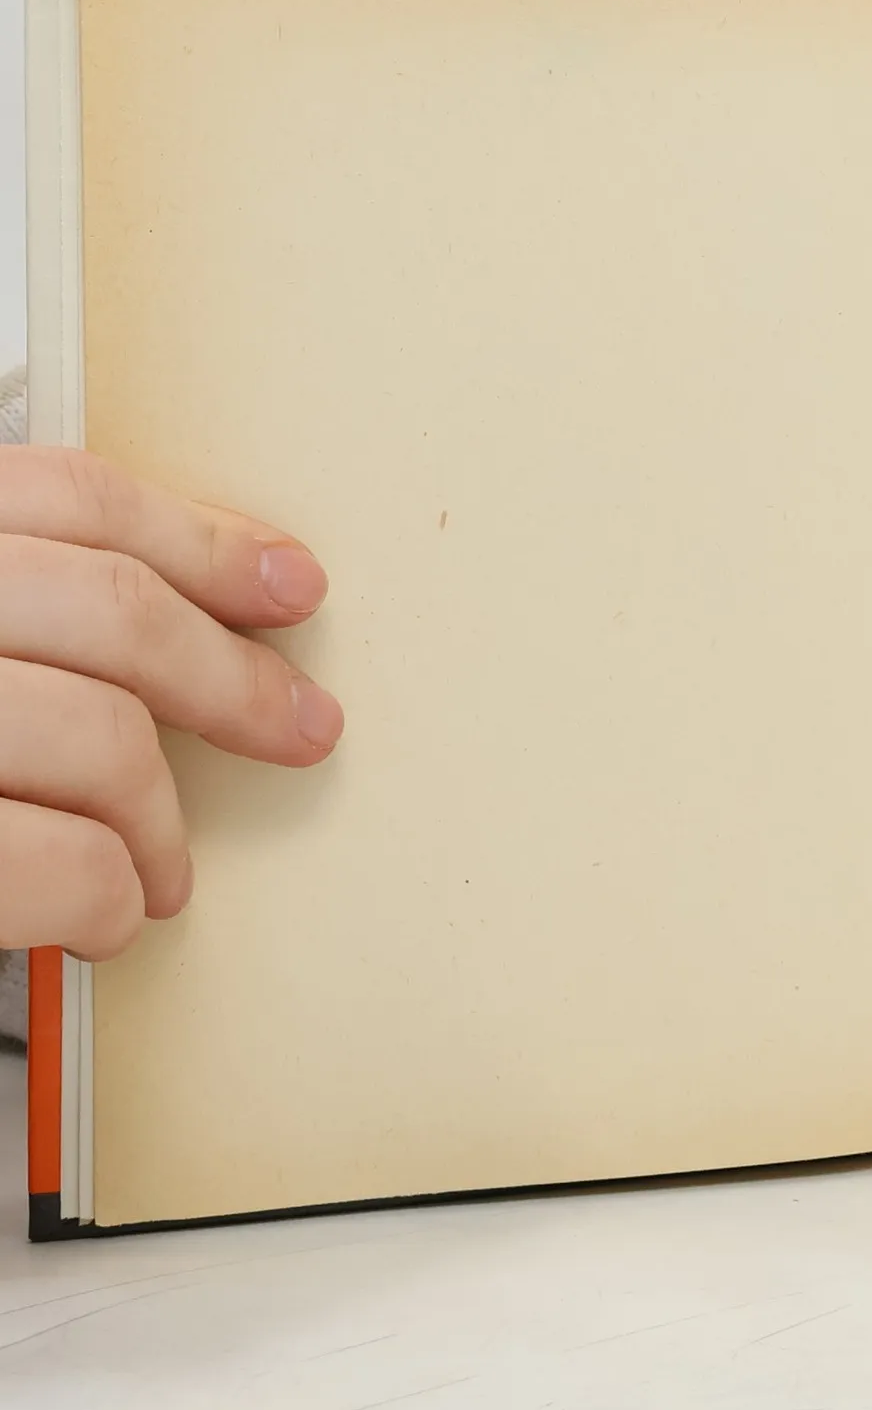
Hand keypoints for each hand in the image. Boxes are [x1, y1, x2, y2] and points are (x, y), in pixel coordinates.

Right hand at [0, 448, 341, 959]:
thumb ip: (30, 618)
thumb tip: (187, 615)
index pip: (68, 497)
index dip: (202, 540)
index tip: (294, 583)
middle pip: (112, 608)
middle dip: (233, 678)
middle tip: (304, 728)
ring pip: (104, 736)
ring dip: (160, 821)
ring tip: (158, 870)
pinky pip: (67, 862)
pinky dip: (106, 895)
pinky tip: (105, 912)